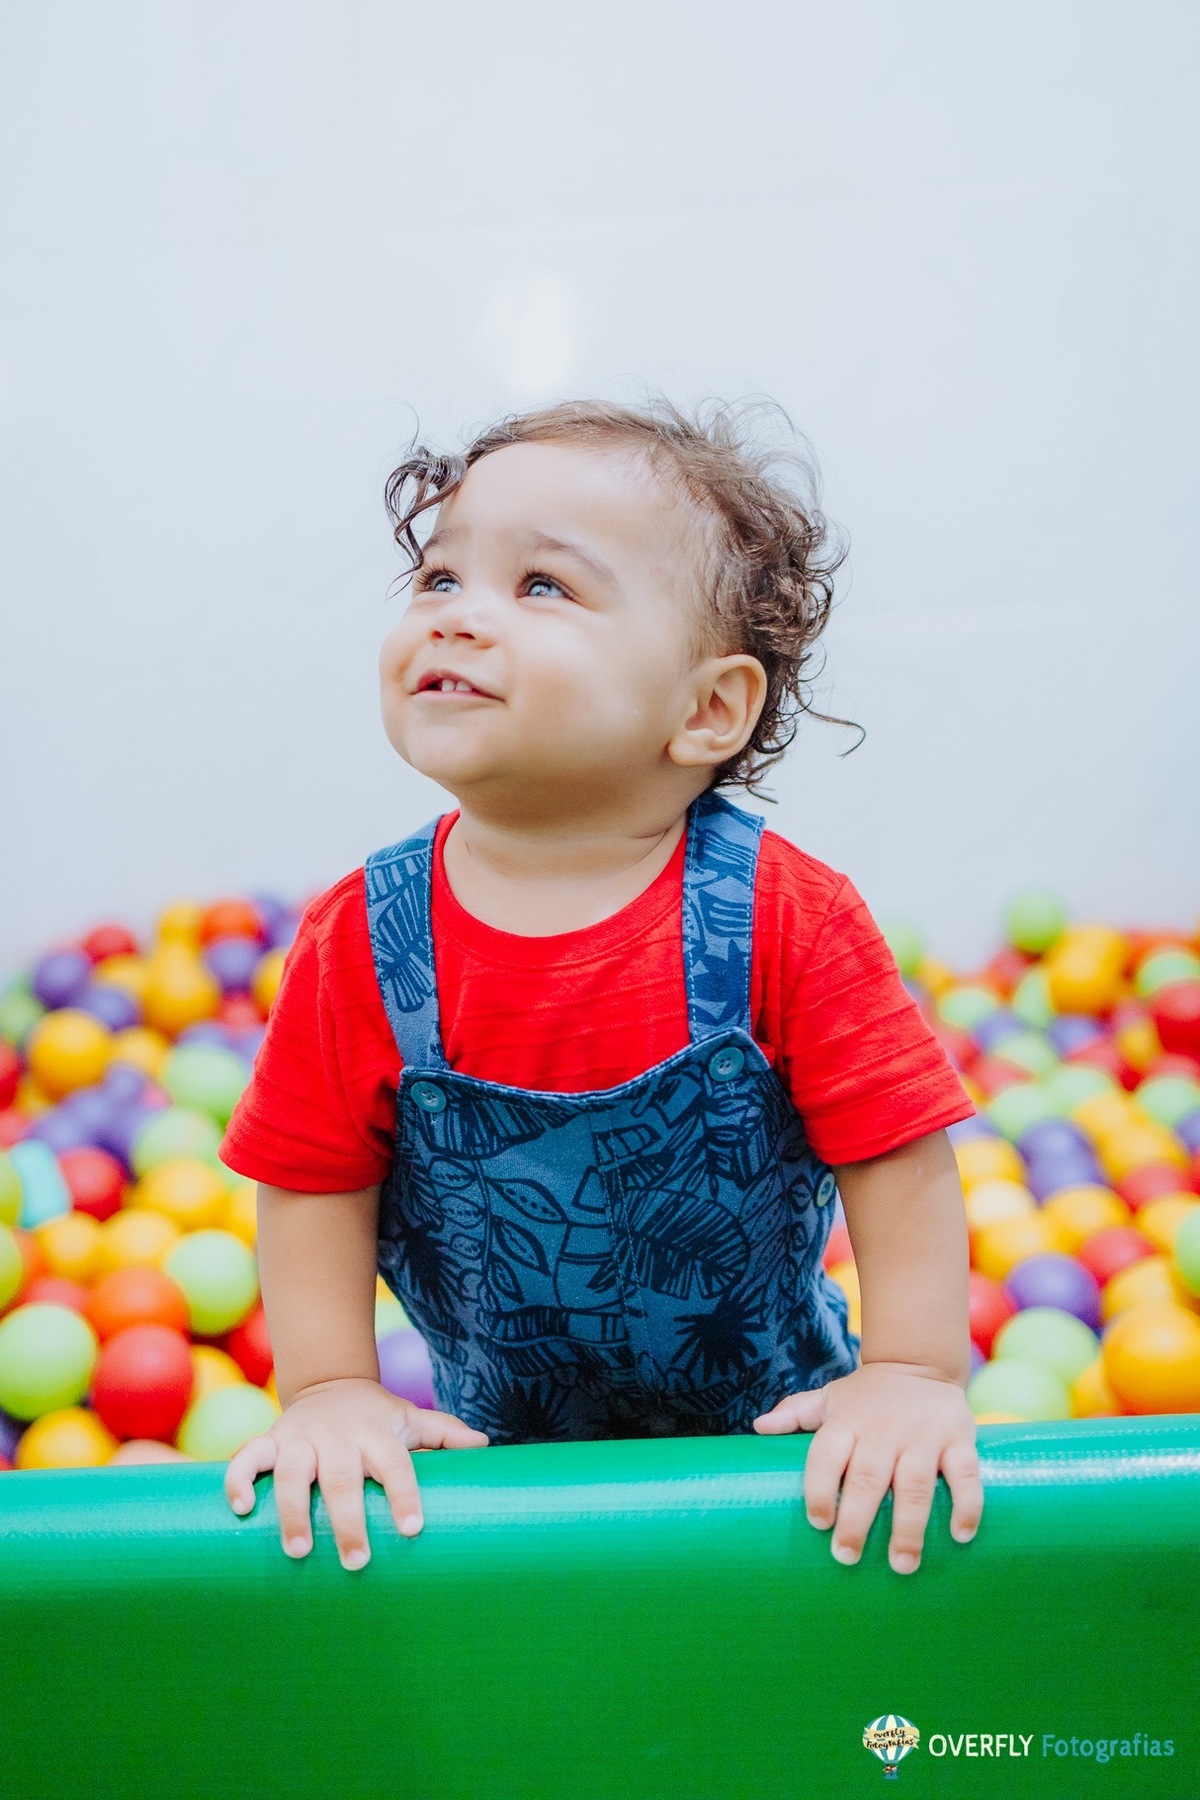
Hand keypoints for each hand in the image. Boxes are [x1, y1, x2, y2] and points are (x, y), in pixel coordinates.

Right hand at [222, 1376, 488, 1570]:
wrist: (329, 1381)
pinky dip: (238, 1479)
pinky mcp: (270, 1440)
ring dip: (292, 1510)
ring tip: (299, 1550)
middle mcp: (338, 1436)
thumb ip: (444, 1433)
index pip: (395, 1463)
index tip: (412, 1529)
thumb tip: (485, 1448)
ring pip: (291, 1471)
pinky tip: (239, 1509)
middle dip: (347, 1520)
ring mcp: (301, 1437)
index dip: (404, 1493)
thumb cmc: (376, 1416)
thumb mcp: (410, 1418)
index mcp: (376, 1434)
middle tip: (356, 1562)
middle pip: (342, 1477)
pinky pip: (246, 1456)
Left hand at [753, 1362, 981, 1574]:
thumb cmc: (867, 1395)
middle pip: (867, 1478)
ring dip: (909, 1527)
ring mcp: (923, 1436)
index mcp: (847, 1422)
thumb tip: (758, 1428)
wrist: (919, 1363)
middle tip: (847, 1557)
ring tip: (901, 1564)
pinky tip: (961, 1535)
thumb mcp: (830, 1397)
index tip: (818, 1522)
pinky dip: (967, 1505)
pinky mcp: (959, 1440)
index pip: (825, 1455)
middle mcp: (883, 1430)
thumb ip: (796, 1412)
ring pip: (914, 1484)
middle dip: (856, 1521)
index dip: (818, 1489)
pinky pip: (966, 1475)